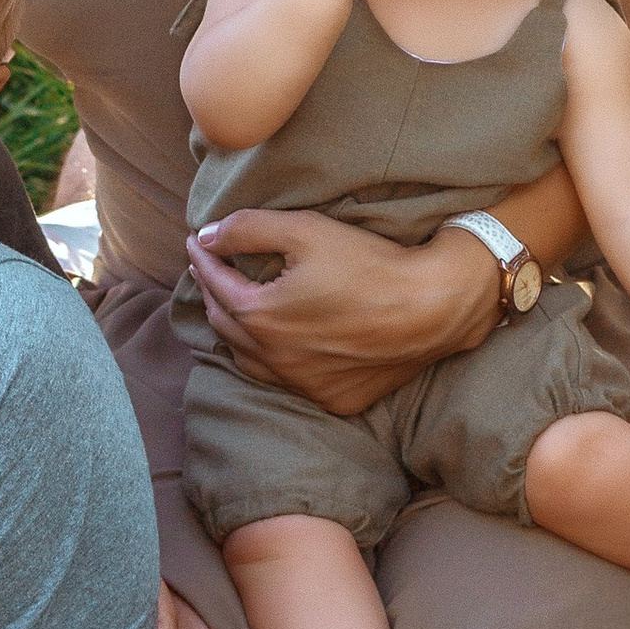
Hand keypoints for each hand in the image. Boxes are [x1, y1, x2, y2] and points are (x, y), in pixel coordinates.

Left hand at [187, 209, 501, 416]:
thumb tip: (206, 237)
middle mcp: (275, 360)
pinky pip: (288, 381)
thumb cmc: (369, 264)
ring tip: (233, 308)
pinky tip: (278, 345)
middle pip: (225, 324)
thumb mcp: (303, 229)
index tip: (197, 241)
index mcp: (260, 318)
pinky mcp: (334, 399)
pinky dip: (272, 361)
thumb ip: (246, 229)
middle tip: (209, 270)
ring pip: (250, 362)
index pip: (216, 283)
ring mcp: (305, 385)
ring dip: (236, 332)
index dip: (204, 258)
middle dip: (213, 293)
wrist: (432, 307)